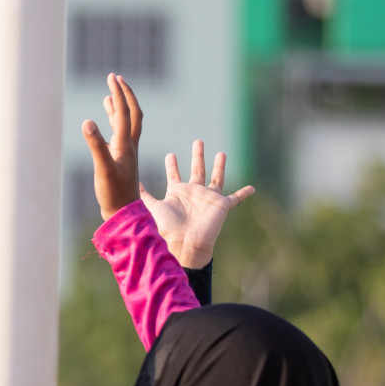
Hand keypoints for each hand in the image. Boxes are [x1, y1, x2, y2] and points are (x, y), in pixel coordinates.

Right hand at [82, 73, 142, 220]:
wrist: (123, 213)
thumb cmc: (114, 193)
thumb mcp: (102, 168)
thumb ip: (95, 145)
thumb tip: (87, 121)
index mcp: (126, 143)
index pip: (125, 112)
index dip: (119, 93)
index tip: (112, 77)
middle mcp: (128, 145)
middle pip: (131, 113)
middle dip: (125, 94)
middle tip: (116, 79)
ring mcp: (125, 153)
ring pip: (125, 125)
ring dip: (118, 108)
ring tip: (110, 96)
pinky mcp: (120, 161)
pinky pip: (117, 138)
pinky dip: (112, 127)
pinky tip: (103, 126)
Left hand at [139, 141, 254, 267]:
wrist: (184, 244)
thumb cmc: (168, 228)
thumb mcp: (153, 207)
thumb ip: (145, 196)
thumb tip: (132, 184)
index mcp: (177, 193)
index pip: (174, 175)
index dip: (172, 165)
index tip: (170, 155)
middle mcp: (193, 193)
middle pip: (196, 169)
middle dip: (197, 155)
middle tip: (197, 141)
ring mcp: (208, 199)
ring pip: (216, 178)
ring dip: (219, 166)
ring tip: (221, 153)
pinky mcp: (221, 205)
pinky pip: (236, 198)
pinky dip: (244, 193)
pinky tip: (252, 188)